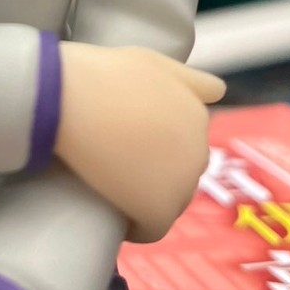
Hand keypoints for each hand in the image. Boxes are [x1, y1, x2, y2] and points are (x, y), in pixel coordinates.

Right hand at [55, 45, 223, 241]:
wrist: (70, 98)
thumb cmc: (103, 74)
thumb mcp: (153, 61)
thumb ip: (189, 78)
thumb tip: (219, 92)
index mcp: (197, 115)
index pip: (186, 144)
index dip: (158, 146)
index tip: (131, 143)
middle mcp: (198, 150)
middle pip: (179, 172)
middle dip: (156, 171)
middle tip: (117, 162)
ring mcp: (181, 183)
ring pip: (169, 201)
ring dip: (147, 197)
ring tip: (114, 186)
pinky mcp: (158, 211)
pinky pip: (151, 229)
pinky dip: (136, 226)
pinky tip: (116, 217)